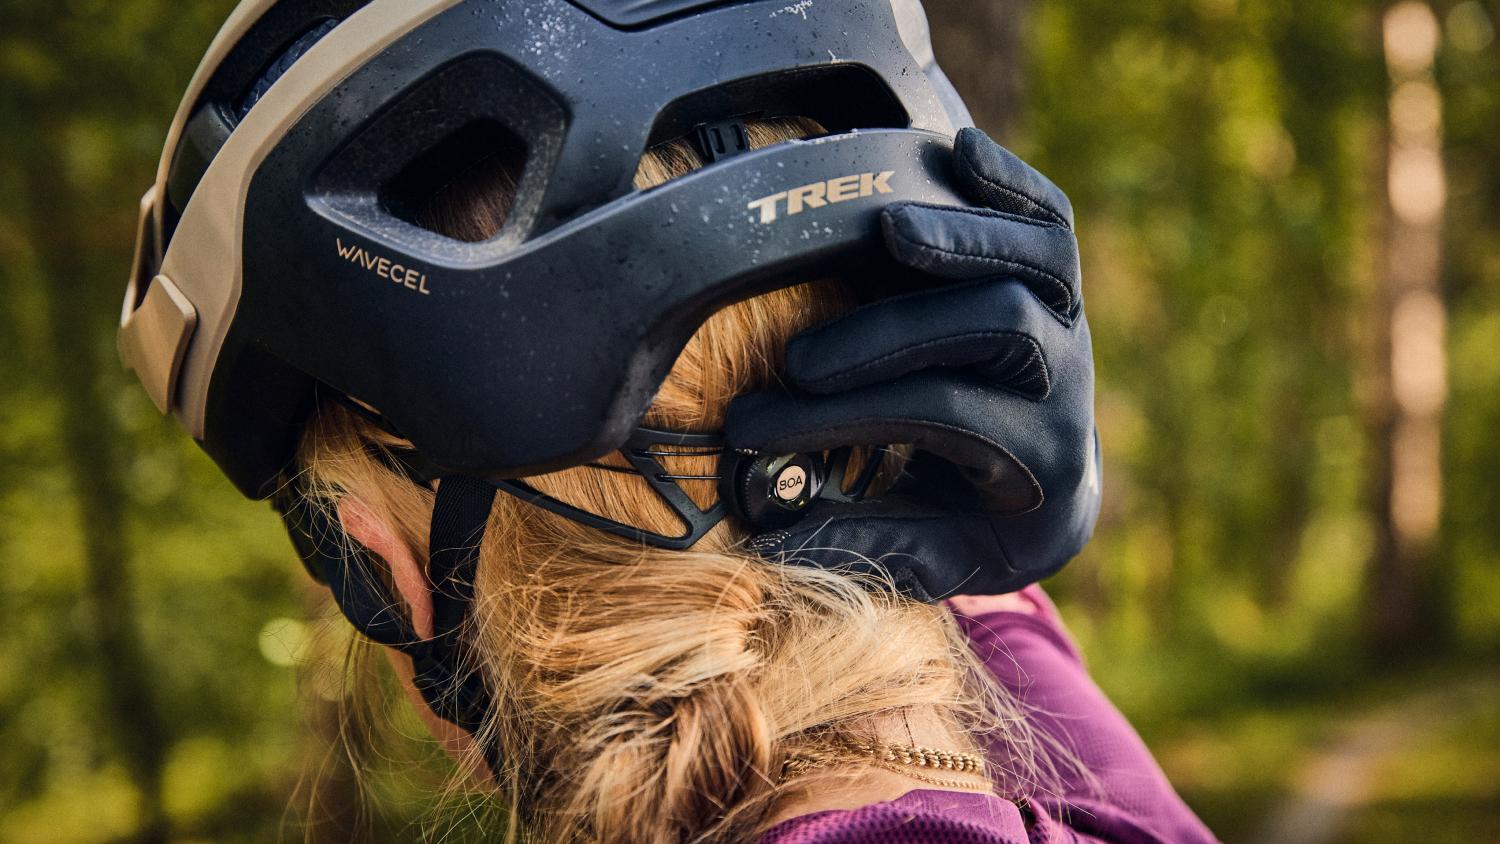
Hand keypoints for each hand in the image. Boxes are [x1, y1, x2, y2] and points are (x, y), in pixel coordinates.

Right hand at [725, 128, 1100, 600]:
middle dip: (890, 334)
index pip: (940, 416)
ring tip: (883, 226)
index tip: (753, 426)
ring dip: (960, 236)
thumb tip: (768, 543)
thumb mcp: (935, 556)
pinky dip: (1009, 181)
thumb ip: (866, 547)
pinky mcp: (1060, 280)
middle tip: (799, 360)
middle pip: (997, 327)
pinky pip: (1051, 217)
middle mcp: (1066, 382)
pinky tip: (955, 150)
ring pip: (1040, 259)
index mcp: (1040, 457)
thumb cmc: (975, 524)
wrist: (1053, 490)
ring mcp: (1069, 322)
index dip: (844, 418)